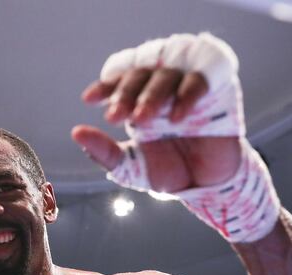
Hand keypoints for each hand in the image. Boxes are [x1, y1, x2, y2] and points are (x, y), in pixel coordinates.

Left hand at [72, 67, 240, 192]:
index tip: (90, 99)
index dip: (106, 86)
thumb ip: (104, 152)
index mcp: (139, 100)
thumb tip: (76, 133)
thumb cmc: (170, 172)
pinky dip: (186, 94)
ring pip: (167, 72)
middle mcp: (161, 88)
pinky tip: (176, 118)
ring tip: (142, 119)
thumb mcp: (131, 166)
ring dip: (152, 93)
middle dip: (125, 93)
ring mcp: (187, 85)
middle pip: (140, 72)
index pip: (119, 79)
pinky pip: (199, 79)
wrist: (208, 187)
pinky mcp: (215, 89)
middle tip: (115, 117)